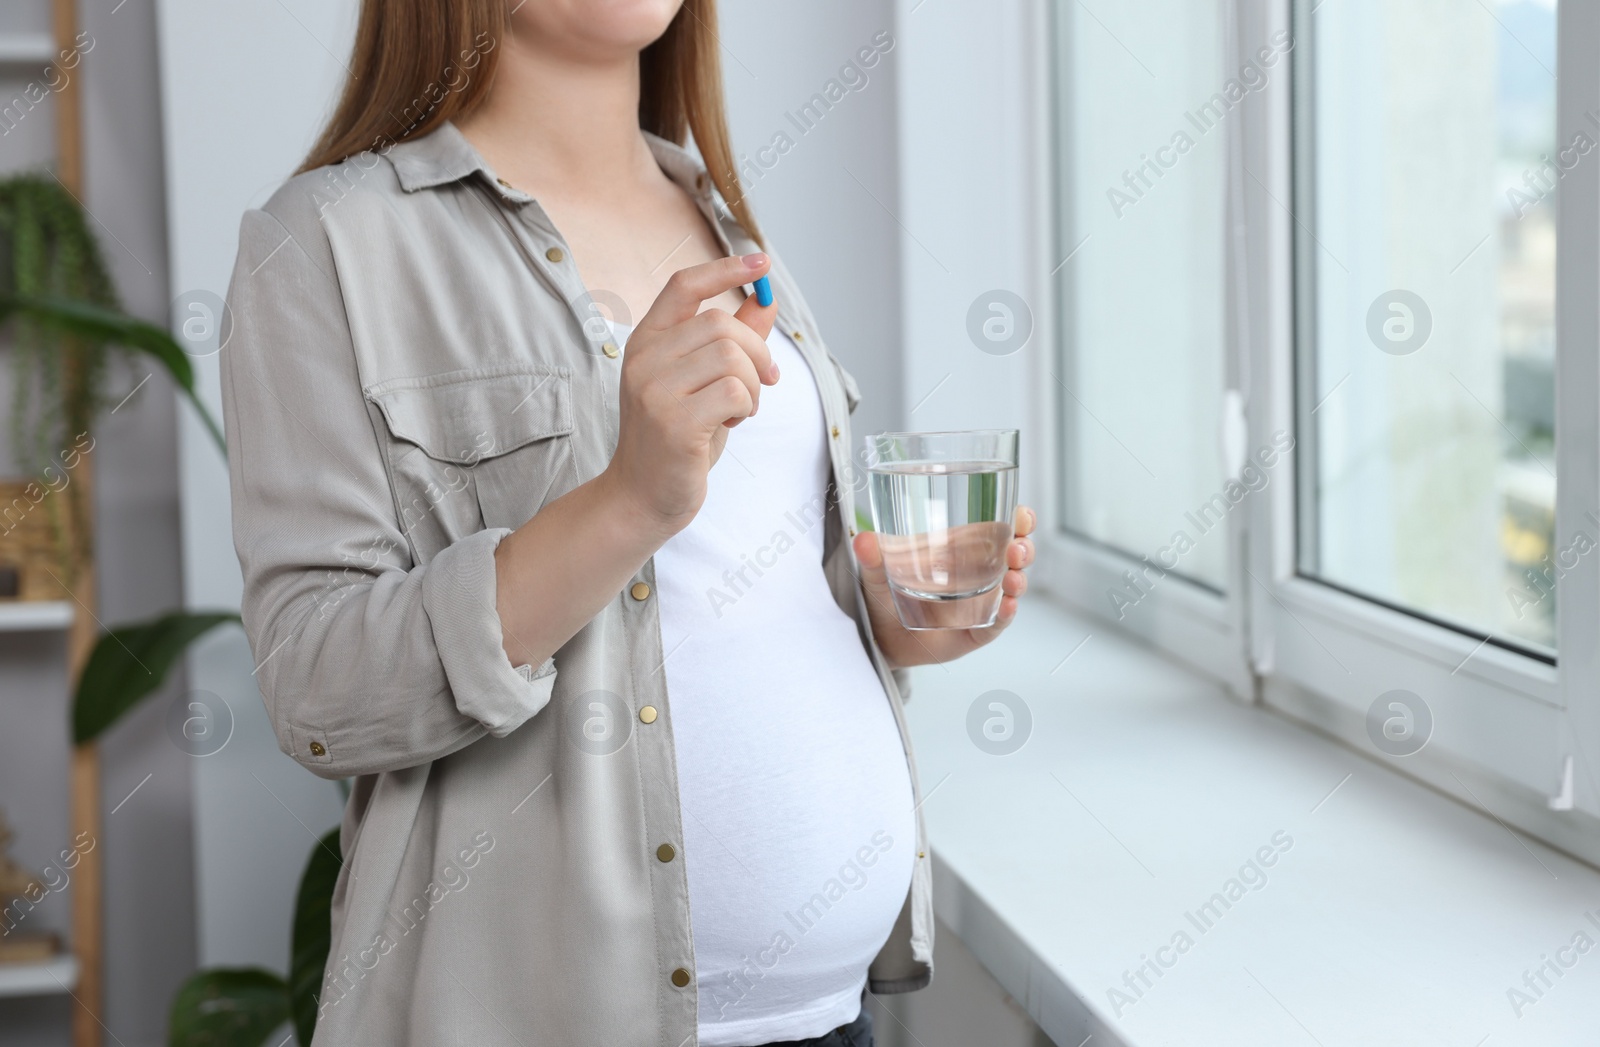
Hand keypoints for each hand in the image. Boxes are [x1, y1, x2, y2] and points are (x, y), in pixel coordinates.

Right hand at [604, 253, 779, 534]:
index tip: (762, 263)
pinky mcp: (673, 421)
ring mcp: (654, 389)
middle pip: (719, 324)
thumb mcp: (704, 382)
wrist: (643, 496)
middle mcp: (643, 358)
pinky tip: (731, 423)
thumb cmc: (677, 438)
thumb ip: (732, 341)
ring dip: (753, 386)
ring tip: (740, 409)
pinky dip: (746, 406)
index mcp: (646, 341)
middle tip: (766, 382)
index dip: (725, 268)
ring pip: (731, 358)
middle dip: (756, 352)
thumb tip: (765, 301)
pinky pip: (734, 391)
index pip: (684, 285)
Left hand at [852, 505, 1037, 667]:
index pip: (1001, 530)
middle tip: (1017, 550)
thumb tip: (862, 540)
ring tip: (1013, 579)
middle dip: (1024, 549)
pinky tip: (1007, 606)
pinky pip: (997, 623)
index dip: (1020, 521)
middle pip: (1016, 557)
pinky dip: (1006, 615)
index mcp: (964, 551)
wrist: (880, 637)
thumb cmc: (887, 596)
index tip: (1023, 514)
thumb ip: (871, 557)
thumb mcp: (878, 573)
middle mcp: (980, 575)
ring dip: (1019, 581)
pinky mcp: (976, 630)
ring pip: (1013, 589)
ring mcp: (981, 604)